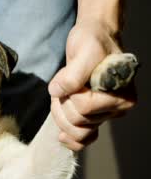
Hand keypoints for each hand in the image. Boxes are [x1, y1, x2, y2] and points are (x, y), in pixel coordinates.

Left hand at [48, 20, 135, 150]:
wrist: (92, 38)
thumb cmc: (91, 42)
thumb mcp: (83, 52)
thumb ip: (73, 75)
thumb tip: (57, 91)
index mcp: (121, 94)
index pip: (84, 107)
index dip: (69, 92)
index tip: (70, 74)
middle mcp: (117, 108)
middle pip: (78, 121)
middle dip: (62, 102)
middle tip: (64, 82)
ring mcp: (105, 114)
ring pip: (76, 130)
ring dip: (61, 113)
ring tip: (62, 94)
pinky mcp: (93, 117)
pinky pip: (84, 139)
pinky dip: (72, 140)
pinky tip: (61, 136)